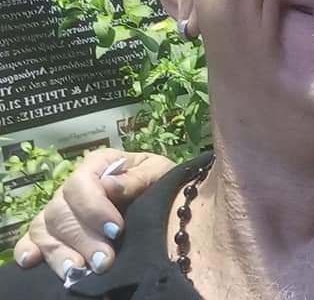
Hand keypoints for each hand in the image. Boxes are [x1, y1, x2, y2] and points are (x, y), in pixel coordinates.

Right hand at [13, 149, 173, 277]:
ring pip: (46, 227)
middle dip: (83, 239)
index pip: (81, 182)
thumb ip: (136, 178)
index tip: (116, 230)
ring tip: (77, 270)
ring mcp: (61, 208)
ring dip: (59, 251)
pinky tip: (32, 260)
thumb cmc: (160, 181)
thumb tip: (109, 186)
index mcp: (99, 164)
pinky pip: (32, 237)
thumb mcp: (157, 172)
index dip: (94, 208)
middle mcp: (74, 186)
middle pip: (62, 211)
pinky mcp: (54, 230)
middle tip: (104, 261)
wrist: (163, 199)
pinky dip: (28, 248)